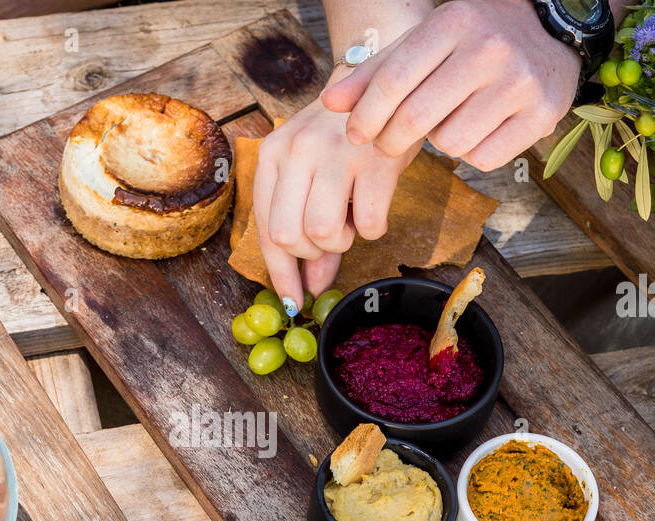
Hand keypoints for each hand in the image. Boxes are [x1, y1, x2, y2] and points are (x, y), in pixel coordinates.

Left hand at [253, 96, 419, 313]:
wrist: (390, 83)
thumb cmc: (346, 137)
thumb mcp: (316, 174)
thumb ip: (307, 226)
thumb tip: (310, 287)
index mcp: (274, 154)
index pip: (265, 228)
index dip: (279, 273)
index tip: (294, 302)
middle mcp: (297, 150)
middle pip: (287, 236)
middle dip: (312, 253)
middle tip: (332, 236)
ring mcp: (335, 152)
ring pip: (322, 233)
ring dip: (343, 241)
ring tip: (353, 217)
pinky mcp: (375, 159)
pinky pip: (369, 226)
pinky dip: (373, 229)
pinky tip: (375, 205)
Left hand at [322, 0, 579, 171]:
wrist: (548, 34)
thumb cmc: (469, 42)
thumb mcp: (422, 43)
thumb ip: (374, 72)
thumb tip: (330, 104)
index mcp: (454, 21)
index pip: (393, 80)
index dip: (366, 115)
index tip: (355, 135)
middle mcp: (490, 47)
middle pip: (416, 118)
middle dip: (392, 140)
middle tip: (388, 143)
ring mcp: (520, 81)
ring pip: (450, 143)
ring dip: (439, 143)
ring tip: (449, 122)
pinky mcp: (543, 113)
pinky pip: (484, 158)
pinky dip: (473, 153)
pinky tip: (479, 130)